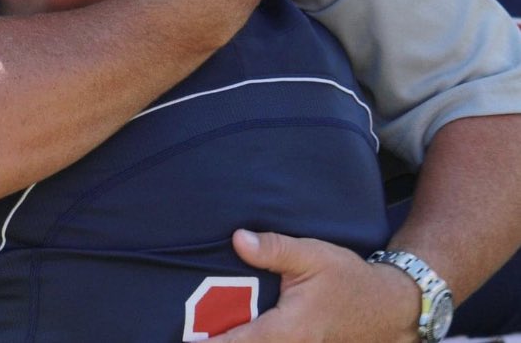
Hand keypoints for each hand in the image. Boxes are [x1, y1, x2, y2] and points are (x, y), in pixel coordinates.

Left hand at [206, 230, 419, 342]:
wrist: (388, 308)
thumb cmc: (349, 279)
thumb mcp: (312, 255)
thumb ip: (274, 249)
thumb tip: (238, 239)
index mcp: (288, 330)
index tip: (184, 341)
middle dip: (216, 341)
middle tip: (188, 333)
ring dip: (237, 339)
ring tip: (204, 333)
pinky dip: (253, 340)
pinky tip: (235, 330)